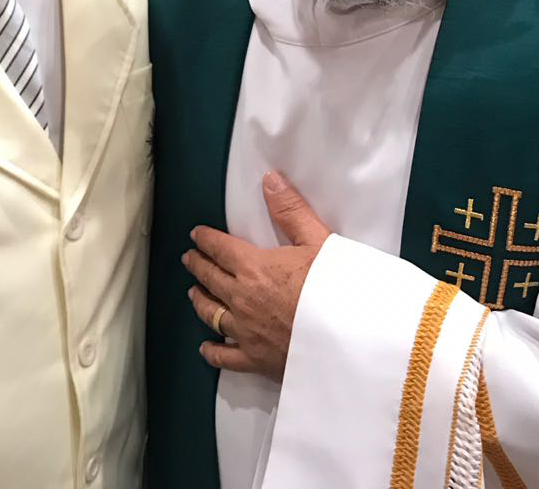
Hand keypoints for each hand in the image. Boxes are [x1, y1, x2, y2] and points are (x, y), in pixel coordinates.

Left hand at [182, 172, 330, 382]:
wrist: (349, 337)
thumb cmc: (334, 289)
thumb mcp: (317, 241)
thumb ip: (290, 210)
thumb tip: (269, 180)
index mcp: (254, 268)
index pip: (220, 249)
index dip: (206, 240)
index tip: (196, 236)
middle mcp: (241, 299)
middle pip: (210, 279)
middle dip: (198, 266)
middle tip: (190, 259)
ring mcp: (245, 331)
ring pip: (211, 314)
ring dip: (200, 300)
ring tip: (194, 293)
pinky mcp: (255, 359)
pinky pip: (225, 356)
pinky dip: (212, 351)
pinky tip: (206, 347)